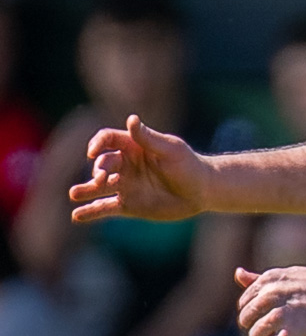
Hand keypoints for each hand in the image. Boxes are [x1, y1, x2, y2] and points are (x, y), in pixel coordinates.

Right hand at [69, 116, 207, 223]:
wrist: (201, 191)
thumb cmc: (188, 165)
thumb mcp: (170, 149)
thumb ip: (148, 138)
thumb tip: (131, 119)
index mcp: (133, 146)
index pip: (107, 139)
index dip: (97, 144)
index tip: (92, 153)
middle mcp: (125, 165)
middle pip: (102, 163)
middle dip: (97, 171)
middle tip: (99, 180)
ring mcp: (126, 185)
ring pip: (99, 187)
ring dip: (85, 190)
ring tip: (74, 194)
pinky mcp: (129, 205)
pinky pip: (105, 208)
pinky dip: (91, 212)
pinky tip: (77, 216)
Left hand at [236, 265, 305, 335]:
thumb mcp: (289, 276)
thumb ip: (260, 279)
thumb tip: (237, 274)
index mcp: (270, 280)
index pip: (244, 302)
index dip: (254, 312)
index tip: (269, 315)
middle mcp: (271, 296)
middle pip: (246, 319)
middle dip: (256, 326)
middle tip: (275, 328)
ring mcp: (280, 316)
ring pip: (255, 335)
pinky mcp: (290, 335)